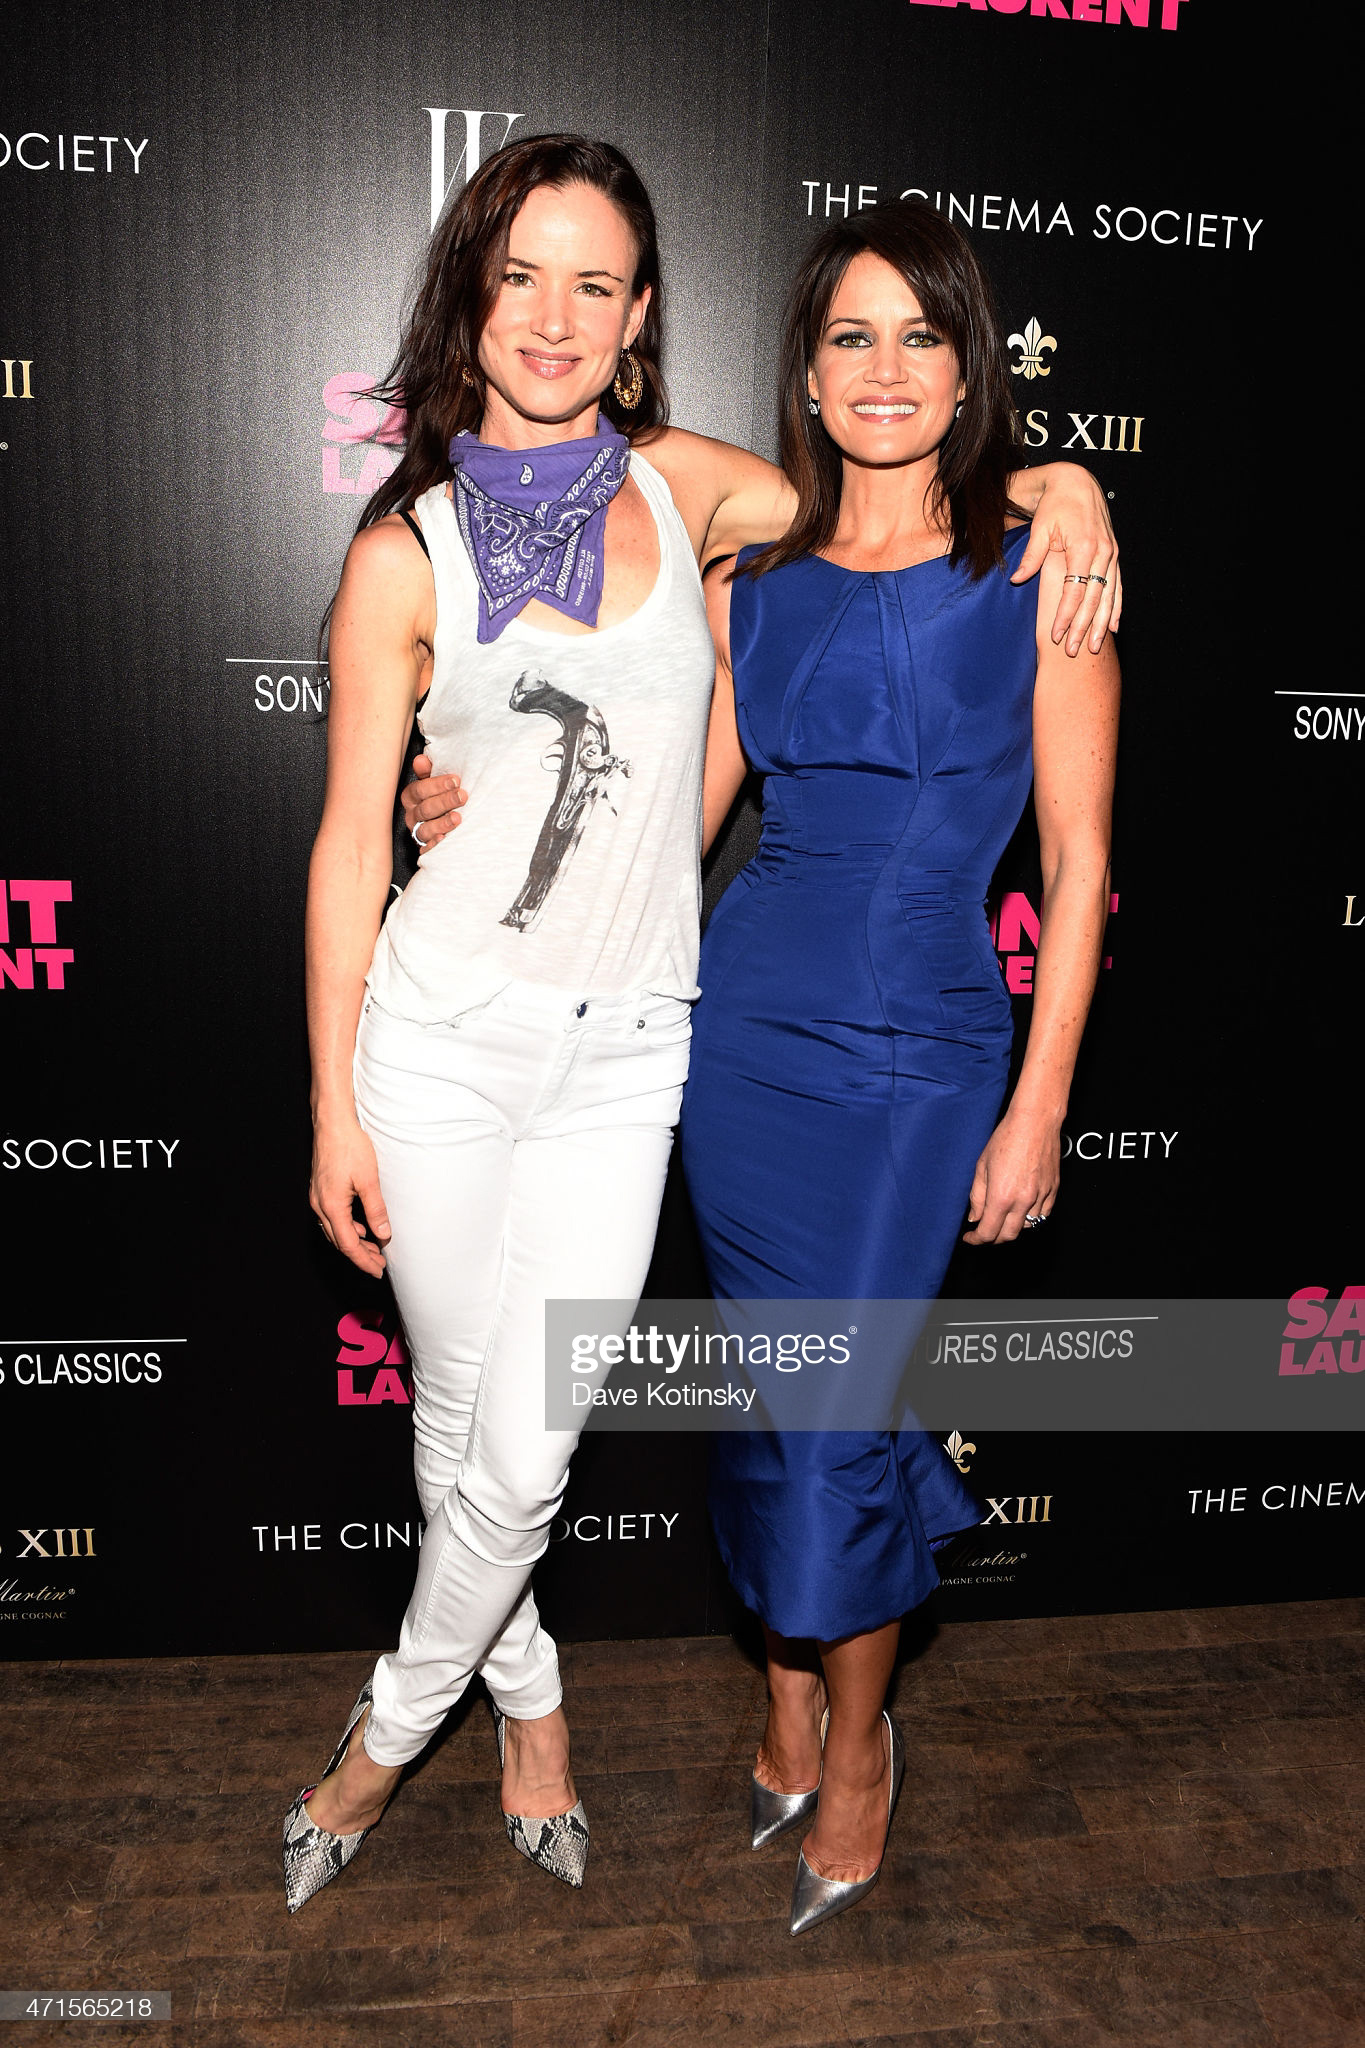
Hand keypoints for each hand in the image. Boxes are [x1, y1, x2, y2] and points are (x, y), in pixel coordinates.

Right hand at [310, 1118, 391, 1276]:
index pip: (348, 1245)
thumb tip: (384, 1235)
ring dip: (354, 1243)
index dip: (364, 1260)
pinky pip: (332, 1219)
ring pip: (335, 1231)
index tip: (377, 1271)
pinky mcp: (320, 1190)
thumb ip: (376, 1210)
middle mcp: (320, 1205)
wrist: (332, 1124)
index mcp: (331, 1206)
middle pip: (340, 1241)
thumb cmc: (350, 1147)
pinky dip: (347, 1228)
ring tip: (374, 1249)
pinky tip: (361, 1227)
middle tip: (379, 1264)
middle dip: (360, 1256)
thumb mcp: (369, 1180)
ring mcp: (317, 1198)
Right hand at [402, 754, 466, 848]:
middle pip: (425, 809)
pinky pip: (426, 849)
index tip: (456, 780)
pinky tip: (445, 838)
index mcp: (411, 797)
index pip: (420, 790)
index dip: (437, 785)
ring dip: (441, 824)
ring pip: (425, 830)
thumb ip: (428, 771)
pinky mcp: (425, 847)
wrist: (446, 817)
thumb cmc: (440, 796)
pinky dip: (434, 845)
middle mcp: (412, 815)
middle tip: (462, 797)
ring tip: (457, 818)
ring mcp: (418, 832)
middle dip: (444, 802)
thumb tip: (421, 760)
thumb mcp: (434, 782)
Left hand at [962, 1111, 1059, 1244]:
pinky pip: (1043, 1214)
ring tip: (1003, 1216)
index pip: (988, 1232)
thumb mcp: (981, 1166)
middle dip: (994, 1238)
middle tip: (984, 1230)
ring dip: (1013, 1227)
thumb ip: (977, 1196)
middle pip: (1008, 1235)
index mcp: (1002, 1196)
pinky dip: (1031, 1217)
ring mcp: (1041, 1197)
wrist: (1035, 1122)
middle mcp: (1023, 1201)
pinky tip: (1021, 1208)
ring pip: (1027, 1227)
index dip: (976, 1239)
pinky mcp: (1053, 1190)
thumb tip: (975, 1217)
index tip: (970, 1237)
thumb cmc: (1007, 1138)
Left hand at [1012, 465, 1121, 655]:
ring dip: (1100, 623)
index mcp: (1083, 547)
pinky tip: (1113, 626)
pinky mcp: (1114, 553)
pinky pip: (1117, 585)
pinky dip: (1115, 607)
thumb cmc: (1055, 503)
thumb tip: (1016, 579)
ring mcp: (1111, 553)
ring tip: (1093, 646)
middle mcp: (1102, 552)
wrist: (1076, 481)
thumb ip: (1032, 555)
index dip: (1065, 615)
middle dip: (1082, 627)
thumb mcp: (1040, 527)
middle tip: (1072, 651)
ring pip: (1108, 596)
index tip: (1055, 635)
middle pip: (1093, 599)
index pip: (1074, 591)